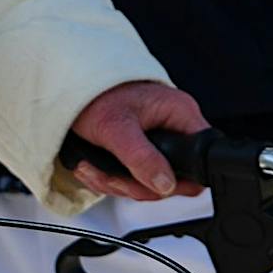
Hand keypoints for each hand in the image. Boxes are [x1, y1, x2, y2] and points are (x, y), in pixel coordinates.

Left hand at [68, 81, 210, 201]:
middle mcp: (173, 127)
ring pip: (149, 184)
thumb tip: (165, 184)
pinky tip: (95, 168)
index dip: (180, 181)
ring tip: (94, 169)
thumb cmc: (95, 95)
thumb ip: (142, 158)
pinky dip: (111, 179)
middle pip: (172, 181)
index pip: (201, 159)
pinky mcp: (141, 151)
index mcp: (179, 114)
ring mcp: (158, 142)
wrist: (71, 85)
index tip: (152, 185)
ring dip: (118, 184)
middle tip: (112, 178)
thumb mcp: (117, 129)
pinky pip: (134, 179)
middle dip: (136, 186)